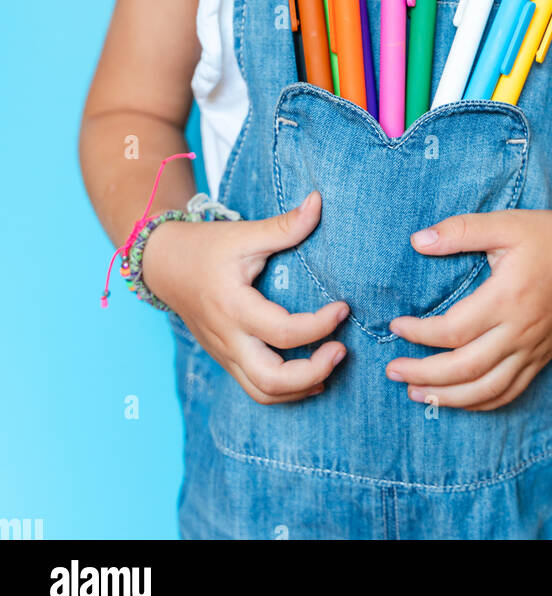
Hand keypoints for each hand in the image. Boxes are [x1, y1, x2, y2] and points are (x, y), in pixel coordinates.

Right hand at [142, 190, 348, 404]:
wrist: (164, 264)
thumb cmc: (206, 247)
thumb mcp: (244, 234)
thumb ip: (284, 226)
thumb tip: (319, 201)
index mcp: (233, 307)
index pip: (283, 332)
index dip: (319, 326)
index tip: (343, 308)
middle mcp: (228, 338)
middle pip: (271, 380)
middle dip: (313, 372)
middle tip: (342, 350)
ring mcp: (224, 354)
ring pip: (262, 393)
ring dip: (302, 387)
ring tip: (331, 363)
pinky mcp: (226, 359)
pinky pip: (255, 388)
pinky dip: (286, 390)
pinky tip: (312, 376)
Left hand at [385, 208, 551, 410]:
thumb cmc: (547, 236)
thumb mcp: (504, 223)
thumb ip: (460, 231)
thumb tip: (417, 240)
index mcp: (507, 297)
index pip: (454, 330)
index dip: (419, 334)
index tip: (396, 326)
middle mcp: (521, 330)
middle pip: (466, 368)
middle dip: (424, 374)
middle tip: (392, 370)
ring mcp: (533, 349)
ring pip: (487, 389)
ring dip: (447, 397)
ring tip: (415, 392)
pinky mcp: (542, 358)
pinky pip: (509, 392)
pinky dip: (480, 402)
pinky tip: (456, 400)